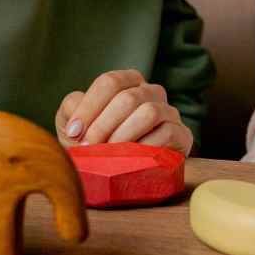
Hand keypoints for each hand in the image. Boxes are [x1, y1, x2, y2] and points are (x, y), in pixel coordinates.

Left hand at [55, 69, 193, 155]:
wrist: (120, 172)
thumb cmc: (95, 143)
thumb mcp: (74, 124)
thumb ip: (72, 109)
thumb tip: (77, 115)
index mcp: (128, 82)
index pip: (110, 82)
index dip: (89, 107)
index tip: (73, 132)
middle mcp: (151, 92)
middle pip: (128, 98)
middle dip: (103, 125)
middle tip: (88, 148)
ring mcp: (169, 112)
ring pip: (149, 112)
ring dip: (123, 135)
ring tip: (107, 155)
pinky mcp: (182, 135)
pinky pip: (167, 133)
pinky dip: (145, 147)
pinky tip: (129, 160)